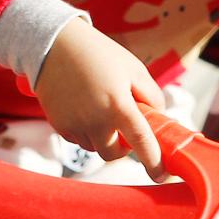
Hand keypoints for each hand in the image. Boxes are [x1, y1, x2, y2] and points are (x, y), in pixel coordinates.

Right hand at [34, 21, 167, 180]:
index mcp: (119, 105)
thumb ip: (151, 96)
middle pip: (114, 153)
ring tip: (98, 105)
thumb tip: (156, 118)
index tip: (162, 174)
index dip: (154, 161)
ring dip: (102, 136)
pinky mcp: (59, 125)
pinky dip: (85, 130)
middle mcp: (96, 120)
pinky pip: (78, 138)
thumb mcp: (133, 68)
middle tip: (122, 123)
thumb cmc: (99, 53)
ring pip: (95, 146)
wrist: (55, 43)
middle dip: (122, 145)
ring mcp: (75, 125)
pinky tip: (83, 105)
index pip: (142, 142)